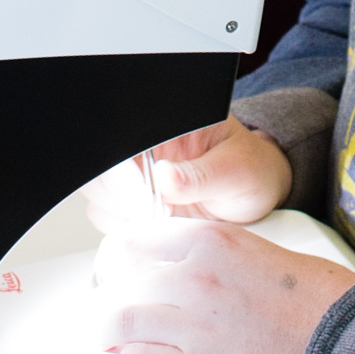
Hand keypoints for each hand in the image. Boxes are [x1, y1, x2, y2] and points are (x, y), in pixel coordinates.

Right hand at [84, 116, 291, 232]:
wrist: (255, 193)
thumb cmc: (251, 169)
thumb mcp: (239, 170)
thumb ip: (204, 174)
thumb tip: (165, 178)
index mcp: (164, 123)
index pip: (122, 139)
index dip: (123, 174)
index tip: (149, 203)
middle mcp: (142, 146)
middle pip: (100, 169)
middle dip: (123, 199)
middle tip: (162, 216)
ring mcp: (134, 174)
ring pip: (99, 195)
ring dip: (126, 217)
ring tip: (168, 219)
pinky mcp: (132, 202)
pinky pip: (109, 217)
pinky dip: (129, 230)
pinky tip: (161, 226)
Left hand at [98, 219, 354, 353]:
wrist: (347, 342)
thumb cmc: (320, 299)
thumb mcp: (266, 252)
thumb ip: (223, 256)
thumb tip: (198, 266)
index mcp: (212, 242)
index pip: (141, 238)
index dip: (125, 254)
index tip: (121, 263)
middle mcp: (195, 277)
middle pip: (128, 280)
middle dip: (118, 294)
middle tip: (117, 304)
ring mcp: (194, 323)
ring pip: (123, 320)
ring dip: (113, 330)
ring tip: (111, 336)